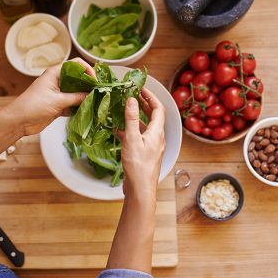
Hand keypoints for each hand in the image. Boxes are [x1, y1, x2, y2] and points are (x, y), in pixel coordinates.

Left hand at [5, 58, 95, 135]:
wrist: (19, 121)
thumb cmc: (34, 105)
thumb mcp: (58, 101)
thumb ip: (76, 98)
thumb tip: (91, 95)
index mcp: (55, 73)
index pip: (75, 64)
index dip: (87, 69)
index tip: (95, 80)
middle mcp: (58, 81)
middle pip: (77, 78)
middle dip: (88, 85)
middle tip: (98, 92)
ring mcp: (58, 94)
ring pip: (76, 92)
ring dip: (84, 97)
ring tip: (95, 102)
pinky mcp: (58, 106)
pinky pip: (72, 104)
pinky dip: (79, 107)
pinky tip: (87, 111)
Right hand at [117, 88, 165, 202]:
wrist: (141, 189)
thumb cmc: (138, 165)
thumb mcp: (132, 139)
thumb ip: (132, 118)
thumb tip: (132, 100)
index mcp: (157, 132)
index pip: (158, 109)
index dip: (150, 97)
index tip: (140, 88)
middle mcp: (157, 138)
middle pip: (153, 117)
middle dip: (144, 105)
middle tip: (133, 95)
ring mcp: (152, 147)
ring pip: (145, 128)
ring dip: (136, 118)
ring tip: (124, 111)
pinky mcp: (145, 155)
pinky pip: (139, 138)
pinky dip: (131, 132)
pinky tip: (119, 132)